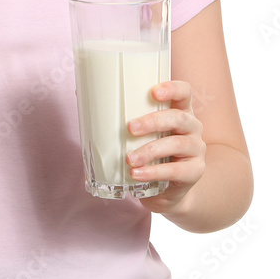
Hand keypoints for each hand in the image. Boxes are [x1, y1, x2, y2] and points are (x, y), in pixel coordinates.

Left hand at [126, 80, 205, 215]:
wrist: (168, 190)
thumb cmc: (151, 152)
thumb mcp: (141, 132)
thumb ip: (122, 113)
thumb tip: (81, 91)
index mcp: (180, 110)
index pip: (184, 92)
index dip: (172, 88)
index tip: (153, 92)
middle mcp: (193, 127)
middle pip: (178, 117)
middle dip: (153, 121)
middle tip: (130, 128)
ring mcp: (197, 149)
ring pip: (177, 144)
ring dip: (150, 150)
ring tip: (129, 158)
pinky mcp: (195, 172)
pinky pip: (176, 170)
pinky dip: (154, 172)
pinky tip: (137, 174)